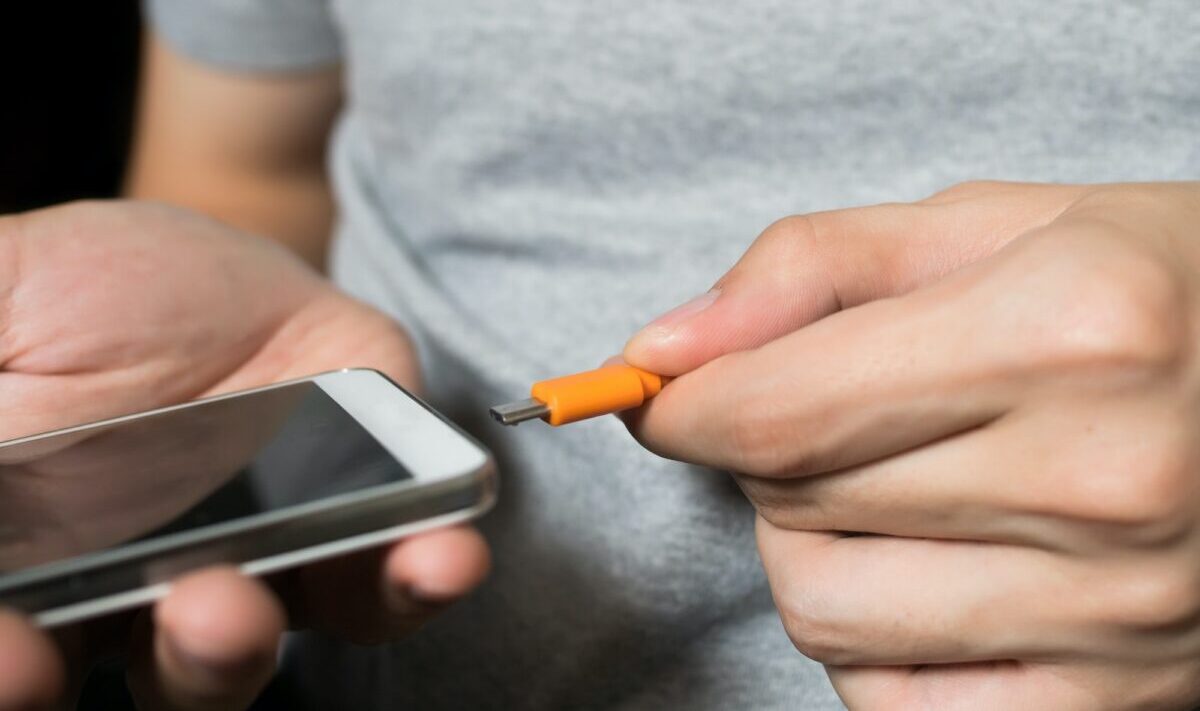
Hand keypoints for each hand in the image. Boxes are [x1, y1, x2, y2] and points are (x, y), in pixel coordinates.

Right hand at [0, 201, 489, 709]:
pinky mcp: (356, 534)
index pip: (24, 645)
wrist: (214, 269)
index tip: (17, 654)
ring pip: (240, 658)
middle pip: (136, 673)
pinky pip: (379, 586)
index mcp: (41, 561)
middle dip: (149, 659)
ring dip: (234, 649)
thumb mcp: (3, 298)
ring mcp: (251, 573)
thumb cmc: (86, 292)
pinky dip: (407, 583)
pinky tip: (431, 559)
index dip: (15, 665)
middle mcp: (135, 595)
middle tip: (148, 621)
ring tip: (235, 607)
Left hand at [622, 182, 1199, 708]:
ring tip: (875, 488)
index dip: (685, 406)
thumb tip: (661, 349)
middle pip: (791, 505)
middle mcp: (1104, 480)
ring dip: (802, 544)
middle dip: (760, 453)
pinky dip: (868, 639)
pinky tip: (918, 574)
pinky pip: (894, 702)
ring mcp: (1119, 610)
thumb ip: (813, 267)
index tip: (666, 394)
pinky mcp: (1115, 697)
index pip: (779, 411)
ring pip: (823, 613)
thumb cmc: (1150, 290)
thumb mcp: (994, 225)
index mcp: (1070, 332)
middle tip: (819, 410)